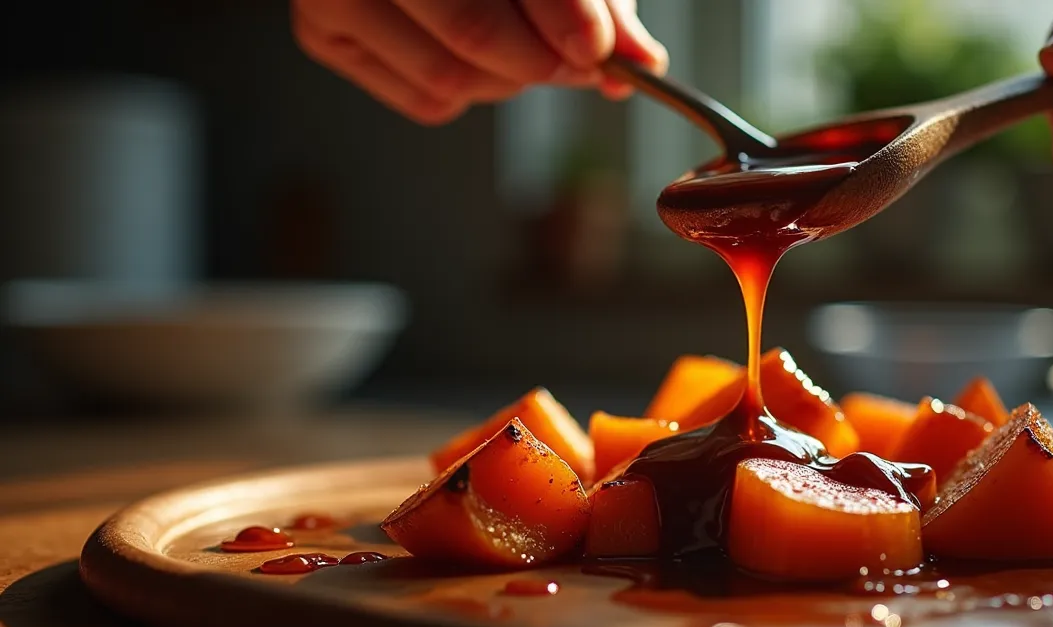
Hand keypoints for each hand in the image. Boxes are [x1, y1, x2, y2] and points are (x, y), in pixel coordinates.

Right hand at [292, 0, 668, 124]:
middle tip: (584, 63)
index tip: (599, 47)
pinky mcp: (323, 33)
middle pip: (474, 31)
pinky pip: (429, 100)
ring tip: (530, 49)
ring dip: (513, 80)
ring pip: (454, 78)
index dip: (563, 13)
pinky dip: (473, 90)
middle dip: (544, 59)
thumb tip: (642, 59)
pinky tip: (474, 54)